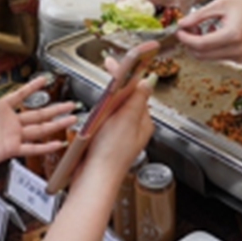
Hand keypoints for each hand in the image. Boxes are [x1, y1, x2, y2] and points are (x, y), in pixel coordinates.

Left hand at [0, 49, 77, 174]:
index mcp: (0, 108)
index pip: (21, 95)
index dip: (33, 87)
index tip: (44, 80)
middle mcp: (9, 122)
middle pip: (39, 113)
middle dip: (56, 108)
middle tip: (70, 104)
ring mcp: (12, 136)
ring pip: (40, 129)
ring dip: (57, 124)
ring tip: (72, 119)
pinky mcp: (11, 149)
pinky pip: (32, 148)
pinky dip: (45, 147)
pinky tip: (57, 143)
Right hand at [74, 56, 153, 185]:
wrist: (94, 179)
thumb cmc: (111, 156)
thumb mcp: (126, 120)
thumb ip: (137, 99)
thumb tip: (148, 81)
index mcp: (142, 121)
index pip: (136, 90)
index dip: (125, 73)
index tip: (116, 61)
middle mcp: (133, 128)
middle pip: (127, 97)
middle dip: (118, 82)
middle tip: (109, 67)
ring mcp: (120, 135)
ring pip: (116, 108)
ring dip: (110, 96)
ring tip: (104, 84)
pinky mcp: (107, 142)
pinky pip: (106, 121)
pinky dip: (101, 111)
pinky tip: (95, 112)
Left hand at [176, 0, 241, 61]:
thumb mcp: (221, 4)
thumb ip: (199, 15)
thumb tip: (183, 23)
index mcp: (232, 35)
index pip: (201, 44)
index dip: (186, 39)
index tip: (179, 32)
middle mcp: (236, 49)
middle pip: (202, 55)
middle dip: (190, 43)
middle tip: (188, 29)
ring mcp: (238, 56)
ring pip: (207, 57)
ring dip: (198, 46)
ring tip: (201, 29)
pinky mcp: (238, 58)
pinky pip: (216, 57)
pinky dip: (209, 48)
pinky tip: (212, 34)